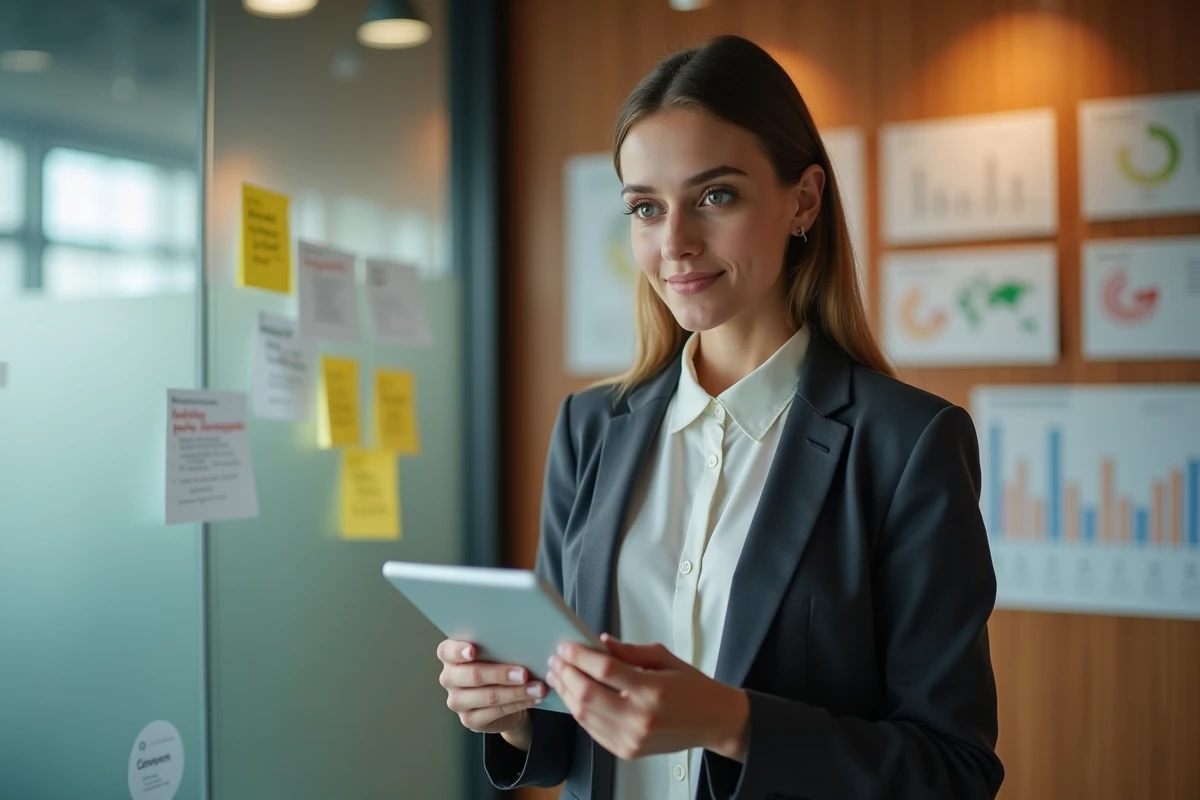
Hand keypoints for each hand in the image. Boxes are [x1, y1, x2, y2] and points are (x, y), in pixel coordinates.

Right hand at [437, 639, 547, 734]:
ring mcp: (457, 701)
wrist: (502, 697)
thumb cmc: (497, 665)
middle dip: (501, 674)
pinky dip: (518, 704)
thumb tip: (523, 640)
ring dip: (516, 692)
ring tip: (537, 688)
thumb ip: (498, 645)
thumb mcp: (495, 653)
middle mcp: (449, 678)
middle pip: (473, 674)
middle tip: (523, 673)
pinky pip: (495, 711)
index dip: (458, 650)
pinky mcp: (469, 720)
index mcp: (450, 656)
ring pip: (488, 696)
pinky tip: (532, 698)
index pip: (446, 651)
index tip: (473, 650)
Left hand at [546, 634, 749, 761]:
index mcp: (653, 690)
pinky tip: (574, 696)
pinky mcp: (628, 751)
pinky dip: (579, 713)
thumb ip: (630, 651)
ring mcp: (632, 739)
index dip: (580, 656)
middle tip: (556, 659)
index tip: (566, 645)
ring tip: (559, 676)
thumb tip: (600, 643)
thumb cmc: (694, 688)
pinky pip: (593, 731)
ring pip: (585, 716)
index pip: (605, 670)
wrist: (715, 722)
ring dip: (567, 694)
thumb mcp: (666, 658)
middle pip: (588, 695)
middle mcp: (641, 718)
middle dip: (566, 674)